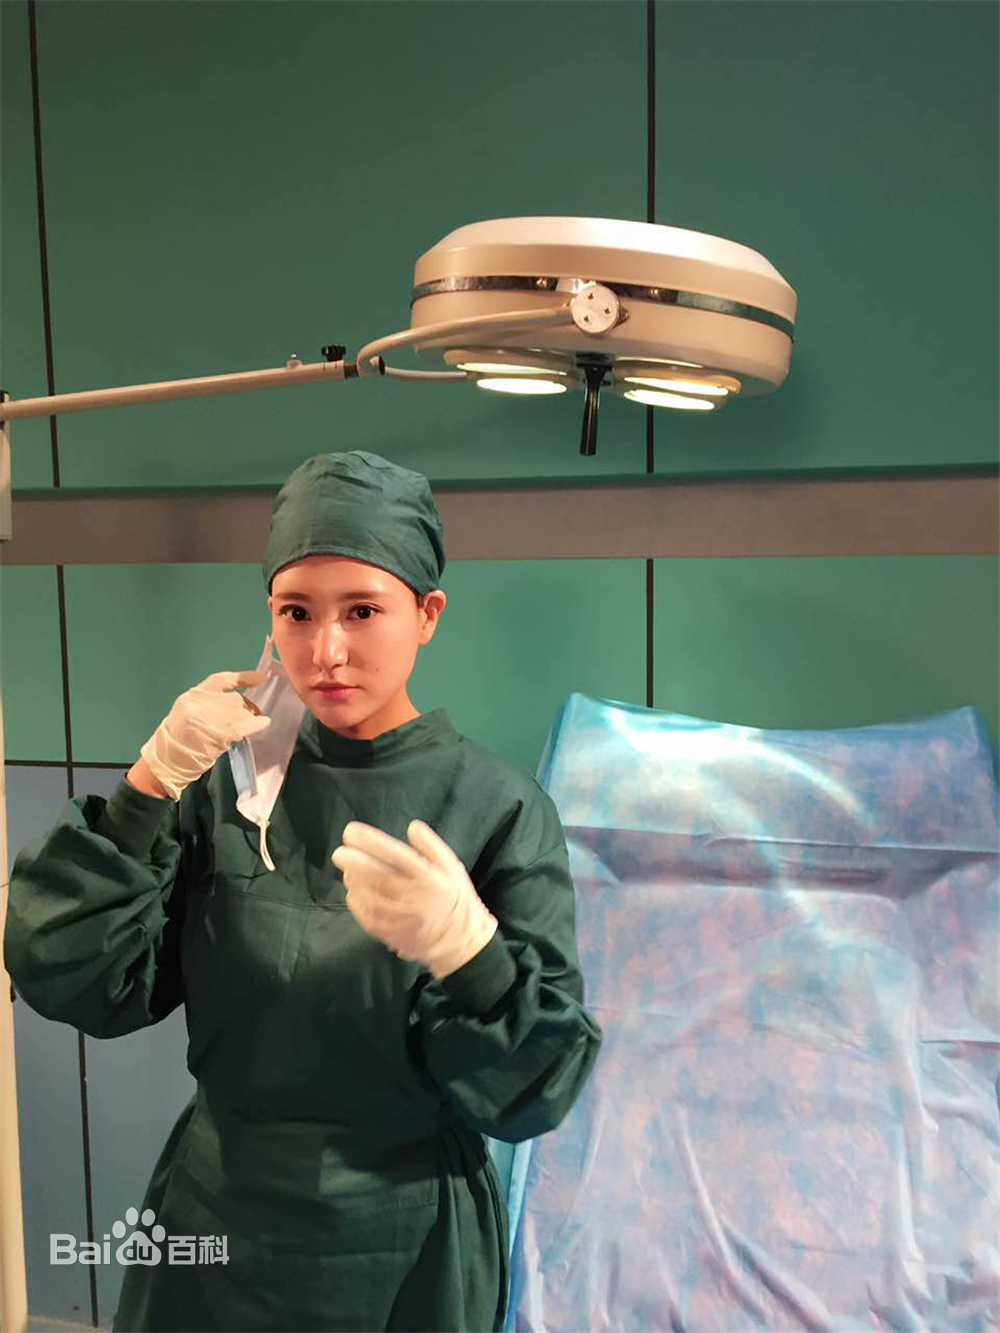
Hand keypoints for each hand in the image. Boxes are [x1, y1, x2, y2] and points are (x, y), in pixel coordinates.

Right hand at [139, 670, 271, 800]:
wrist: (168, 760)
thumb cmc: (178, 738)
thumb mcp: (187, 711)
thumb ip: (207, 702)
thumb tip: (236, 702)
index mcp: (193, 696)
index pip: (222, 680)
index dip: (243, 677)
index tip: (260, 679)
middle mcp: (202, 703)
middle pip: (236, 699)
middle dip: (245, 708)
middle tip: (248, 717)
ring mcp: (212, 718)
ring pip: (243, 712)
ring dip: (248, 719)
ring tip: (244, 728)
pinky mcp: (222, 734)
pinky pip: (248, 725)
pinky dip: (258, 724)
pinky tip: (264, 723)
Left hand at [330, 819, 497, 978]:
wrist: (460, 941)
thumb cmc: (454, 898)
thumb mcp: (452, 867)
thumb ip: (432, 846)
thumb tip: (412, 826)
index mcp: (428, 877)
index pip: (395, 855)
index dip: (370, 841)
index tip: (351, 832)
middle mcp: (412, 897)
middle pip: (376, 876)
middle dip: (353, 862)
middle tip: (339, 853)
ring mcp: (400, 918)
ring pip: (368, 897)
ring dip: (353, 881)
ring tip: (348, 869)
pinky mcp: (391, 934)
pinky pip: (366, 917)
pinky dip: (356, 903)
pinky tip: (355, 891)